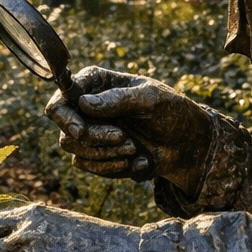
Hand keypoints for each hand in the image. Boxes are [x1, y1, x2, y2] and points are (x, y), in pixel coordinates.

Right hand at [47, 66, 212, 192]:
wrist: (189, 145)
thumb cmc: (172, 112)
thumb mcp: (151, 99)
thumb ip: (118, 99)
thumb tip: (84, 103)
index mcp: (97, 83)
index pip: (63, 96)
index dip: (65, 115)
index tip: (81, 131)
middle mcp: (88, 107)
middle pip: (66, 127)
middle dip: (95, 138)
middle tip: (124, 138)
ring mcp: (91, 131)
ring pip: (75, 149)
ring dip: (105, 154)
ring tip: (135, 150)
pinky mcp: (97, 154)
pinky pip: (88, 166)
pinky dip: (113, 168)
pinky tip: (139, 162)